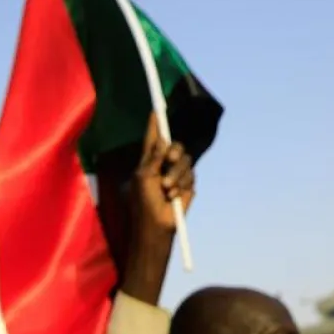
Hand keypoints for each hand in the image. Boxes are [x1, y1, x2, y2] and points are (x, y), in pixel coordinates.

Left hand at [128, 113, 195, 233]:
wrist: (157, 224)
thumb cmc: (143, 203)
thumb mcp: (143, 178)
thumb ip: (153, 158)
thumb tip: (162, 139)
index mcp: (149, 161)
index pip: (153, 138)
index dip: (155, 124)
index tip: (157, 109)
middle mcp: (164, 165)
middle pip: (175, 146)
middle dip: (175, 151)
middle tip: (170, 159)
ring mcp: (177, 174)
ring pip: (185, 161)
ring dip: (176, 175)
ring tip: (166, 190)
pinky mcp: (188, 185)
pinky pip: (191, 176)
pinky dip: (182, 185)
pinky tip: (173, 196)